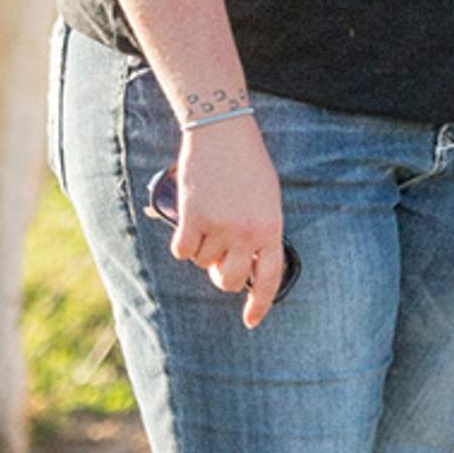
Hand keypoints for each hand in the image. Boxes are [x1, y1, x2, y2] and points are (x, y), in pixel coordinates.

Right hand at [170, 118, 290, 327]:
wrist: (223, 131)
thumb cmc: (247, 163)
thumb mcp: (266, 199)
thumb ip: (259, 232)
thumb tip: (243, 265)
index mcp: (271, 228)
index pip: (269, 279)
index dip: (259, 305)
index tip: (250, 321)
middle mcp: (247, 233)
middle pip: (230, 280)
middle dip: (222, 275)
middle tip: (219, 257)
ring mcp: (220, 227)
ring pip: (202, 263)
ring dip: (201, 248)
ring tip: (208, 219)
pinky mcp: (193, 218)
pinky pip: (182, 251)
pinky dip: (182, 242)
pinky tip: (187, 224)